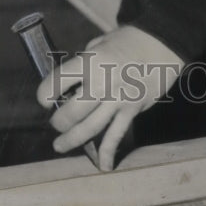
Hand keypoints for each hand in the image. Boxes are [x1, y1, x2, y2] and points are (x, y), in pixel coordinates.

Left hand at [37, 25, 183, 170]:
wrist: (162, 44)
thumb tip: (72, 80)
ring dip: (71, 140)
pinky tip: (103, 166)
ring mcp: (117, 99)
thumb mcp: (101, 42)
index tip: (44, 99)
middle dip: (58, 122)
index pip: (57, 82)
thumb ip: (85, 60)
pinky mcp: (132, 111)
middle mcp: (101, 83)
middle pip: (71, 112)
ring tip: (60, 145)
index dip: (45, 93)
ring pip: (89, 128)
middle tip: (55, 123)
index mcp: (90, 62)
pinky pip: (116, 136)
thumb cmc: (129, 39)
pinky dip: (108, 153)